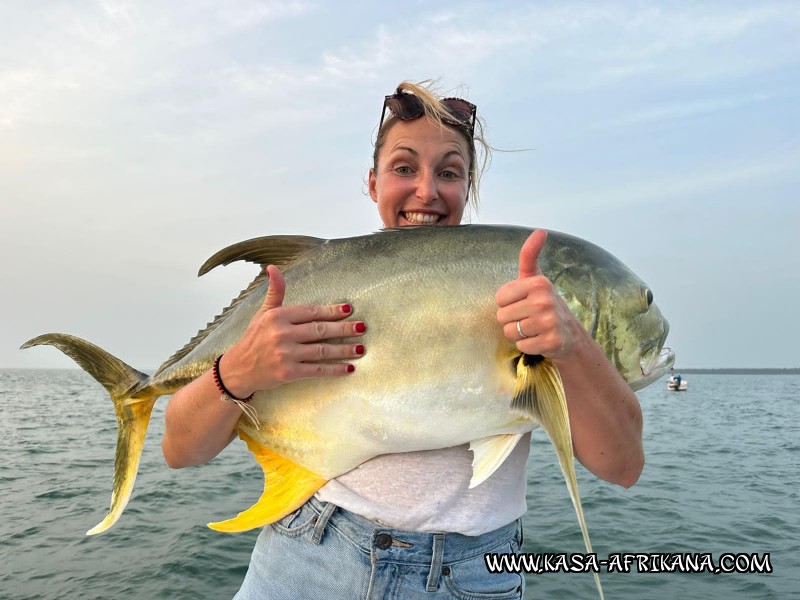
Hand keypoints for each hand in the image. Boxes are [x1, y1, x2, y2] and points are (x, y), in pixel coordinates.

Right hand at [219, 265, 365, 396]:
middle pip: (320, 330)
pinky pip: (317, 369)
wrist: (238, 369)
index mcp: (277, 316)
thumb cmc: (254, 339)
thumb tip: (273, 267)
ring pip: (322, 350)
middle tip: (362, 327)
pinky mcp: (288, 373)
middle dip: (343, 328)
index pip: (310, 311)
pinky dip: (334, 369)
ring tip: (361, 348)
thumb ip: (275, 292)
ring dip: (344, 349)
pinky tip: (348, 368)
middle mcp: (281, 334)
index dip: (331, 310)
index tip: (349, 309)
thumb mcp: (263, 313)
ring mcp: (285, 354)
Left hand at [495, 230, 576, 357]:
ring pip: (510, 332)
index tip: (523, 303)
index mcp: (539, 282)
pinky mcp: (551, 341)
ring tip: (534, 329)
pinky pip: (521, 346)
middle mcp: (545, 300)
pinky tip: (539, 340)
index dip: (507, 304)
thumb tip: (540, 231)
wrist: (571, 336)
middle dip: (512, 321)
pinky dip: (527, 346)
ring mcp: (549, 322)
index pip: (499, 298)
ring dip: (519, 334)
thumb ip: (530, 256)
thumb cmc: (546, 305)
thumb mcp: (536, 279)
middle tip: (529, 319)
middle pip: (502, 316)